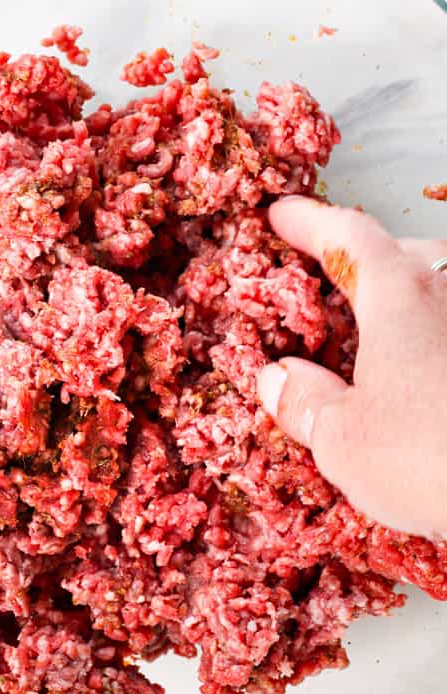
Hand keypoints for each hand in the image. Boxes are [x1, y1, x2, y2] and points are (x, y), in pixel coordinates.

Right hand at [257, 196, 446, 539]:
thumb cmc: (437, 463)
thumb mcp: (344, 443)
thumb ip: (305, 401)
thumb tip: (277, 378)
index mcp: (401, 296)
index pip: (347, 237)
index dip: (311, 223)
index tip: (284, 215)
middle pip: (409, 255)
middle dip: (371, 263)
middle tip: (338, 285)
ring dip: (421, 301)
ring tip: (394, 335)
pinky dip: (442, 337)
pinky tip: (435, 372)